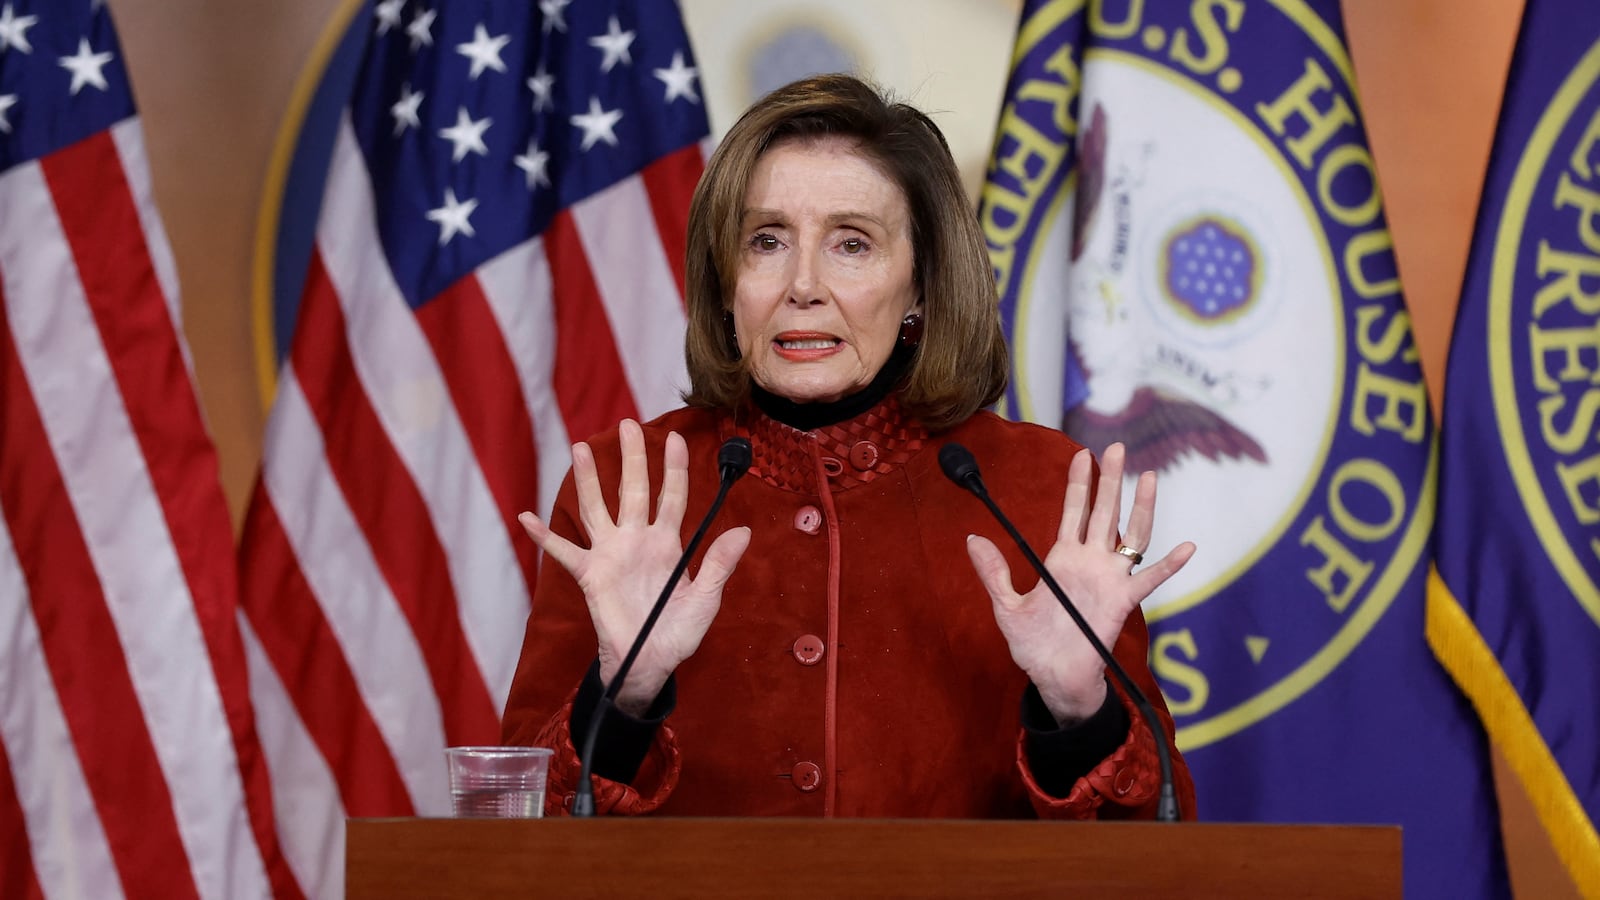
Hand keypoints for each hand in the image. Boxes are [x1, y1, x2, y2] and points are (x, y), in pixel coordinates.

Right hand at [518, 419, 750, 714]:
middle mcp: (637, 541)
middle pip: (633, 490)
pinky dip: (544, 536)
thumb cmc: (678, 632)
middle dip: (632, 458)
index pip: (672, 497)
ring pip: (597, 508)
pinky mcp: (589, 575)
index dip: (674, 468)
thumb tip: (744, 531)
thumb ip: (718, 564)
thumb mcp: (706, 599)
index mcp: (667, 543)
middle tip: (628, 423)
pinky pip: (562, 552)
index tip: (676, 438)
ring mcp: (611, 555)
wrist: (650, 664)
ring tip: (580, 448)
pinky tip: (526, 517)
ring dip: (588, 480)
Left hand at [965, 443, 1194, 725]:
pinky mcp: (1122, 603)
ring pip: (1131, 536)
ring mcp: (1109, 580)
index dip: (1077, 483)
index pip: (1073, 511)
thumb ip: (993, 572)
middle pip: (1104, 512)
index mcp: (1062, 559)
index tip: (1081, 453)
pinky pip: (1150, 580)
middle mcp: (1090, 563)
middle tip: (1115, 447)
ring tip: (1149, 476)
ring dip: (1141, 507)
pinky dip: (1170, 565)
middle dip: (1109, 480)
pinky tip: (1186, 547)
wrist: (1053, 680)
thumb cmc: (1033, 645)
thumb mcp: (1006, 606)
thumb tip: (972, 538)